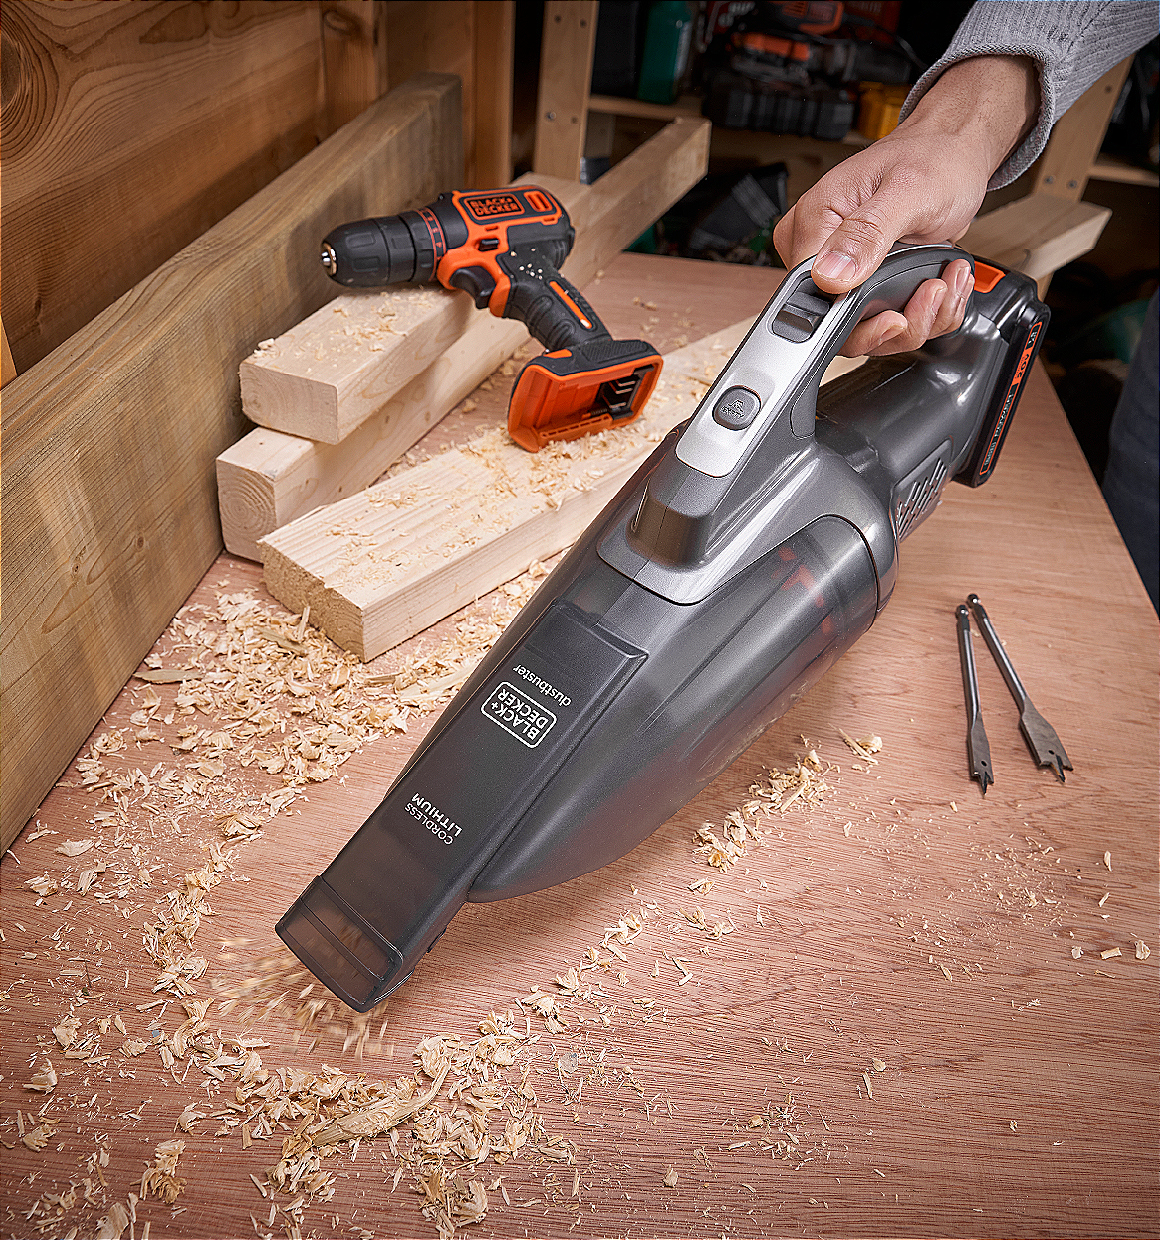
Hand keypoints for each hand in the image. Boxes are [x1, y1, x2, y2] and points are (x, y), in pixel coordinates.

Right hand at [772, 55, 1038, 356]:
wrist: (957, 152)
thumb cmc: (934, 158)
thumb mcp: (906, 190)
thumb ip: (866, 232)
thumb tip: (828, 275)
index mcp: (813, 224)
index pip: (812, 300)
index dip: (856, 320)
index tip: (898, 315)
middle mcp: (821, 252)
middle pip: (841, 326)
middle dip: (897, 324)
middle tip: (933, 293)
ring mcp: (843, 272)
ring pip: (869, 330)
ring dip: (919, 318)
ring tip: (944, 282)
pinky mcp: (866, 284)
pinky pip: (889, 323)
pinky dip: (926, 313)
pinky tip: (942, 282)